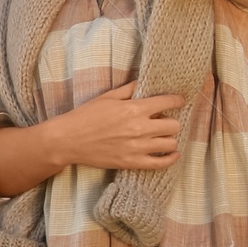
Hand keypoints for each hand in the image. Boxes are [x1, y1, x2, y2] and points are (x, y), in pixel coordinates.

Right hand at [56, 82, 184, 171]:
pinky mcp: (131, 163)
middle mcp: (139, 128)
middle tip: (165, 120)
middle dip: (172, 121)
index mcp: (134, 109)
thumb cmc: (85, 116)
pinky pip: (160, 164)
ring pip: (170, 144)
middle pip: (173, 125)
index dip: (177, 100)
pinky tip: (172, 154)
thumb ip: (129, 89)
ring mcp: (136, 148)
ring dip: (170, 139)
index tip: (179, 100)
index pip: (168, 102)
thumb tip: (144, 82)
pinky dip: (170, 159)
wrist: (68, 140)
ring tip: (164, 136)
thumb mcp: (107, 97)